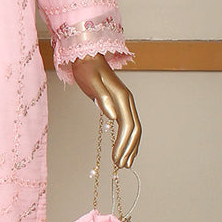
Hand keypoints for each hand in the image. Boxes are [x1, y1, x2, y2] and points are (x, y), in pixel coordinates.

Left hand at [68, 54, 140, 168]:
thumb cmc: (86, 67)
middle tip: (121, 166)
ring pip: (134, 128)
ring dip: (130, 147)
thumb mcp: (91, 81)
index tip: (116, 159)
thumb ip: (102, 98)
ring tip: (125, 164)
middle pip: (134, 130)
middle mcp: (126, 101)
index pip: (127, 126)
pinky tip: (123, 148)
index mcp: (121, 97)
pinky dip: (127, 139)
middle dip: (129, 149)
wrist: (86, 55)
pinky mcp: (118, 103)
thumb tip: (112, 116)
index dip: (123, 144)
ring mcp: (124, 102)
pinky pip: (127, 124)